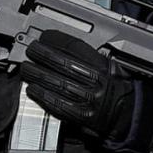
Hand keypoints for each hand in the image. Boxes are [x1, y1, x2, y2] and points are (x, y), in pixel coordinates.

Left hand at [19, 29, 134, 142]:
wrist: (126, 116)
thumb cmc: (115, 90)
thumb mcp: (109, 67)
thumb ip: (89, 58)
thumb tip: (59, 47)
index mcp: (104, 66)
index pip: (76, 48)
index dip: (56, 40)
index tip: (44, 37)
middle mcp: (97, 81)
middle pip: (63, 64)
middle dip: (42, 55)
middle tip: (31, 50)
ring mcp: (89, 99)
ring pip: (57, 83)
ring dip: (37, 74)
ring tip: (26, 69)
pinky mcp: (82, 115)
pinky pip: (58, 104)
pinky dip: (43, 95)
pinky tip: (32, 89)